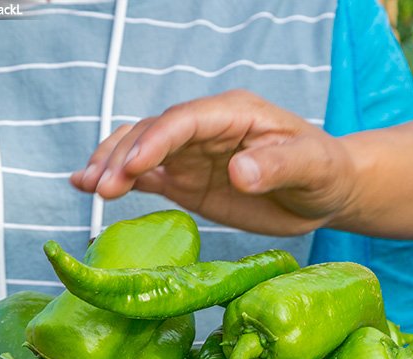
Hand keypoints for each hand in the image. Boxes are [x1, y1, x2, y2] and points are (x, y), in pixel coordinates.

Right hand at [73, 90, 356, 236]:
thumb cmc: (325, 171)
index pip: (185, 120)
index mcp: (234, 113)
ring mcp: (192, 153)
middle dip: (123, 156)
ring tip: (86, 186)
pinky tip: (90, 187)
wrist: (326, 191)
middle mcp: (205, 128)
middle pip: (153, 132)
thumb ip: (277, 166)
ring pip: (141, 149)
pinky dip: (118, 179)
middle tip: (101, 187)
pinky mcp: (186, 179)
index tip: (133, 168)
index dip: (157, 140)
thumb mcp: (312, 167)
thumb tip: (238, 171)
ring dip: (111, 165)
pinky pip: (146, 175)